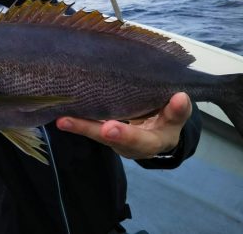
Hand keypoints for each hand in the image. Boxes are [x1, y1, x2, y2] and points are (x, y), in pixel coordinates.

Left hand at [56, 92, 191, 159]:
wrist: (158, 131)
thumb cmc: (168, 121)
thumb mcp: (178, 118)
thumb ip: (178, 111)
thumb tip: (180, 97)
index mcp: (152, 143)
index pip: (141, 141)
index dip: (127, 135)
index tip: (111, 128)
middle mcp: (129, 145)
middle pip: (111, 140)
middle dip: (93, 131)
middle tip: (77, 124)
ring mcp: (114, 139)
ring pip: (96, 133)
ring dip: (79, 126)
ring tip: (62, 119)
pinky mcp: (103, 129)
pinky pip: (90, 125)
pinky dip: (77, 119)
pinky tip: (63, 111)